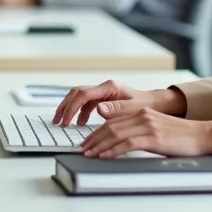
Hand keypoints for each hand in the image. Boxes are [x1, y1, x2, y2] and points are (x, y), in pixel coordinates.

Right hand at [53, 79, 185, 126]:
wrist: (154, 104)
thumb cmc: (145, 106)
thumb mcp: (132, 109)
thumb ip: (116, 109)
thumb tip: (98, 109)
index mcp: (110, 88)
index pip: (83, 94)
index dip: (72, 107)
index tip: (65, 121)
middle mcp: (104, 88)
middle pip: (77, 92)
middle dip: (65, 106)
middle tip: (57, 121)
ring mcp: (103, 92)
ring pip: (79, 96)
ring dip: (70, 108)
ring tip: (63, 123)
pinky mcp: (104, 99)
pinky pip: (86, 103)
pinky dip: (80, 112)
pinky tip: (80, 123)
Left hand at [79, 107, 211, 158]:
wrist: (203, 135)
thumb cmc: (182, 137)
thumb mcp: (158, 129)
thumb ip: (140, 131)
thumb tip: (122, 142)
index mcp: (143, 112)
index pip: (113, 120)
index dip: (97, 131)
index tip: (88, 141)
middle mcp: (143, 115)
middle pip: (111, 126)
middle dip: (93, 138)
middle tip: (83, 149)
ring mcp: (149, 125)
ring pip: (116, 134)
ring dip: (99, 145)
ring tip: (89, 154)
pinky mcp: (154, 137)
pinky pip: (127, 143)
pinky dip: (113, 150)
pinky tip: (105, 156)